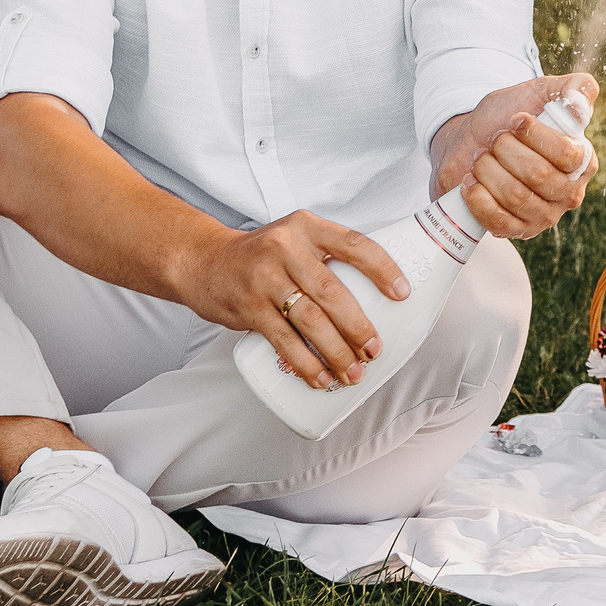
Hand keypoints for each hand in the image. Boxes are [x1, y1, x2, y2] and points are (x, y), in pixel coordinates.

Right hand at [181, 210, 409, 392]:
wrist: (203, 261)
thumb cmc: (261, 255)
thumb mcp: (294, 238)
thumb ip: (327, 257)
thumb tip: (377, 296)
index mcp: (307, 227)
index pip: (354, 244)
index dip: (382, 269)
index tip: (402, 294)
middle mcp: (286, 247)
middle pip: (332, 291)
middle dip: (358, 326)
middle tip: (374, 350)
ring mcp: (265, 278)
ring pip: (309, 320)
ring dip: (335, 352)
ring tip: (352, 372)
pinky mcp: (248, 306)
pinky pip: (283, 340)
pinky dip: (305, 363)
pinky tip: (320, 378)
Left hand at [430, 74, 600, 238]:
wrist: (470, 141)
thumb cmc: (507, 117)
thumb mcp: (539, 92)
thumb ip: (573, 88)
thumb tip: (583, 101)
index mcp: (582, 161)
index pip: (567, 154)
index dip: (535, 134)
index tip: (515, 118)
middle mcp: (569, 193)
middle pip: (538, 175)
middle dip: (506, 149)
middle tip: (494, 139)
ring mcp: (544, 216)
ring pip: (515, 196)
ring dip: (488, 169)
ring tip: (481, 157)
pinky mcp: (517, 231)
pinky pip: (499, 221)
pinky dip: (478, 197)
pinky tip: (471, 181)